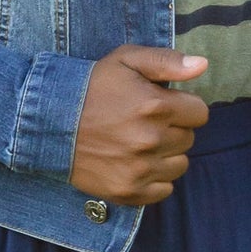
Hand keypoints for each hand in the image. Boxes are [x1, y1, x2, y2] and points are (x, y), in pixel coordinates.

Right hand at [70, 47, 209, 203]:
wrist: (47, 122)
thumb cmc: (90, 87)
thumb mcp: (125, 60)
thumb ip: (167, 61)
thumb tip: (202, 65)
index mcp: (155, 106)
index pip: (200, 113)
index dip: (182, 106)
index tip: (161, 104)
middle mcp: (151, 140)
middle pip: (189, 139)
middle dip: (173, 128)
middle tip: (143, 122)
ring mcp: (140, 169)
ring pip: (179, 165)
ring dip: (166, 154)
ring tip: (138, 142)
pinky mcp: (128, 191)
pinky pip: (164, 190)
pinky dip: (154, 179)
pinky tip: (134, 163)